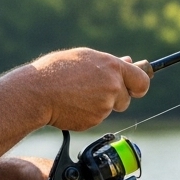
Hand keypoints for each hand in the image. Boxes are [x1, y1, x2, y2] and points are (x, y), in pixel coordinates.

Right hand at [18, 49, 151, 131]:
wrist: (37, 92)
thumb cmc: (57, 70)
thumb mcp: (84, 58)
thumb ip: (110, 62)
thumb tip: (129, 60)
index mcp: (112, 67)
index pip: (142, 81)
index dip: (138, 86)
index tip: (135, 88)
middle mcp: (112, 87)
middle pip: (126, 99)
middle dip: (115, 97)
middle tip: (93, 90)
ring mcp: (104, 106)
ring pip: (109, 109)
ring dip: (99, 105)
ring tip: (76, 94)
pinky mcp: (94, 121)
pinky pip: (96, 118)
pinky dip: (87, 114)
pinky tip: (72, 104)